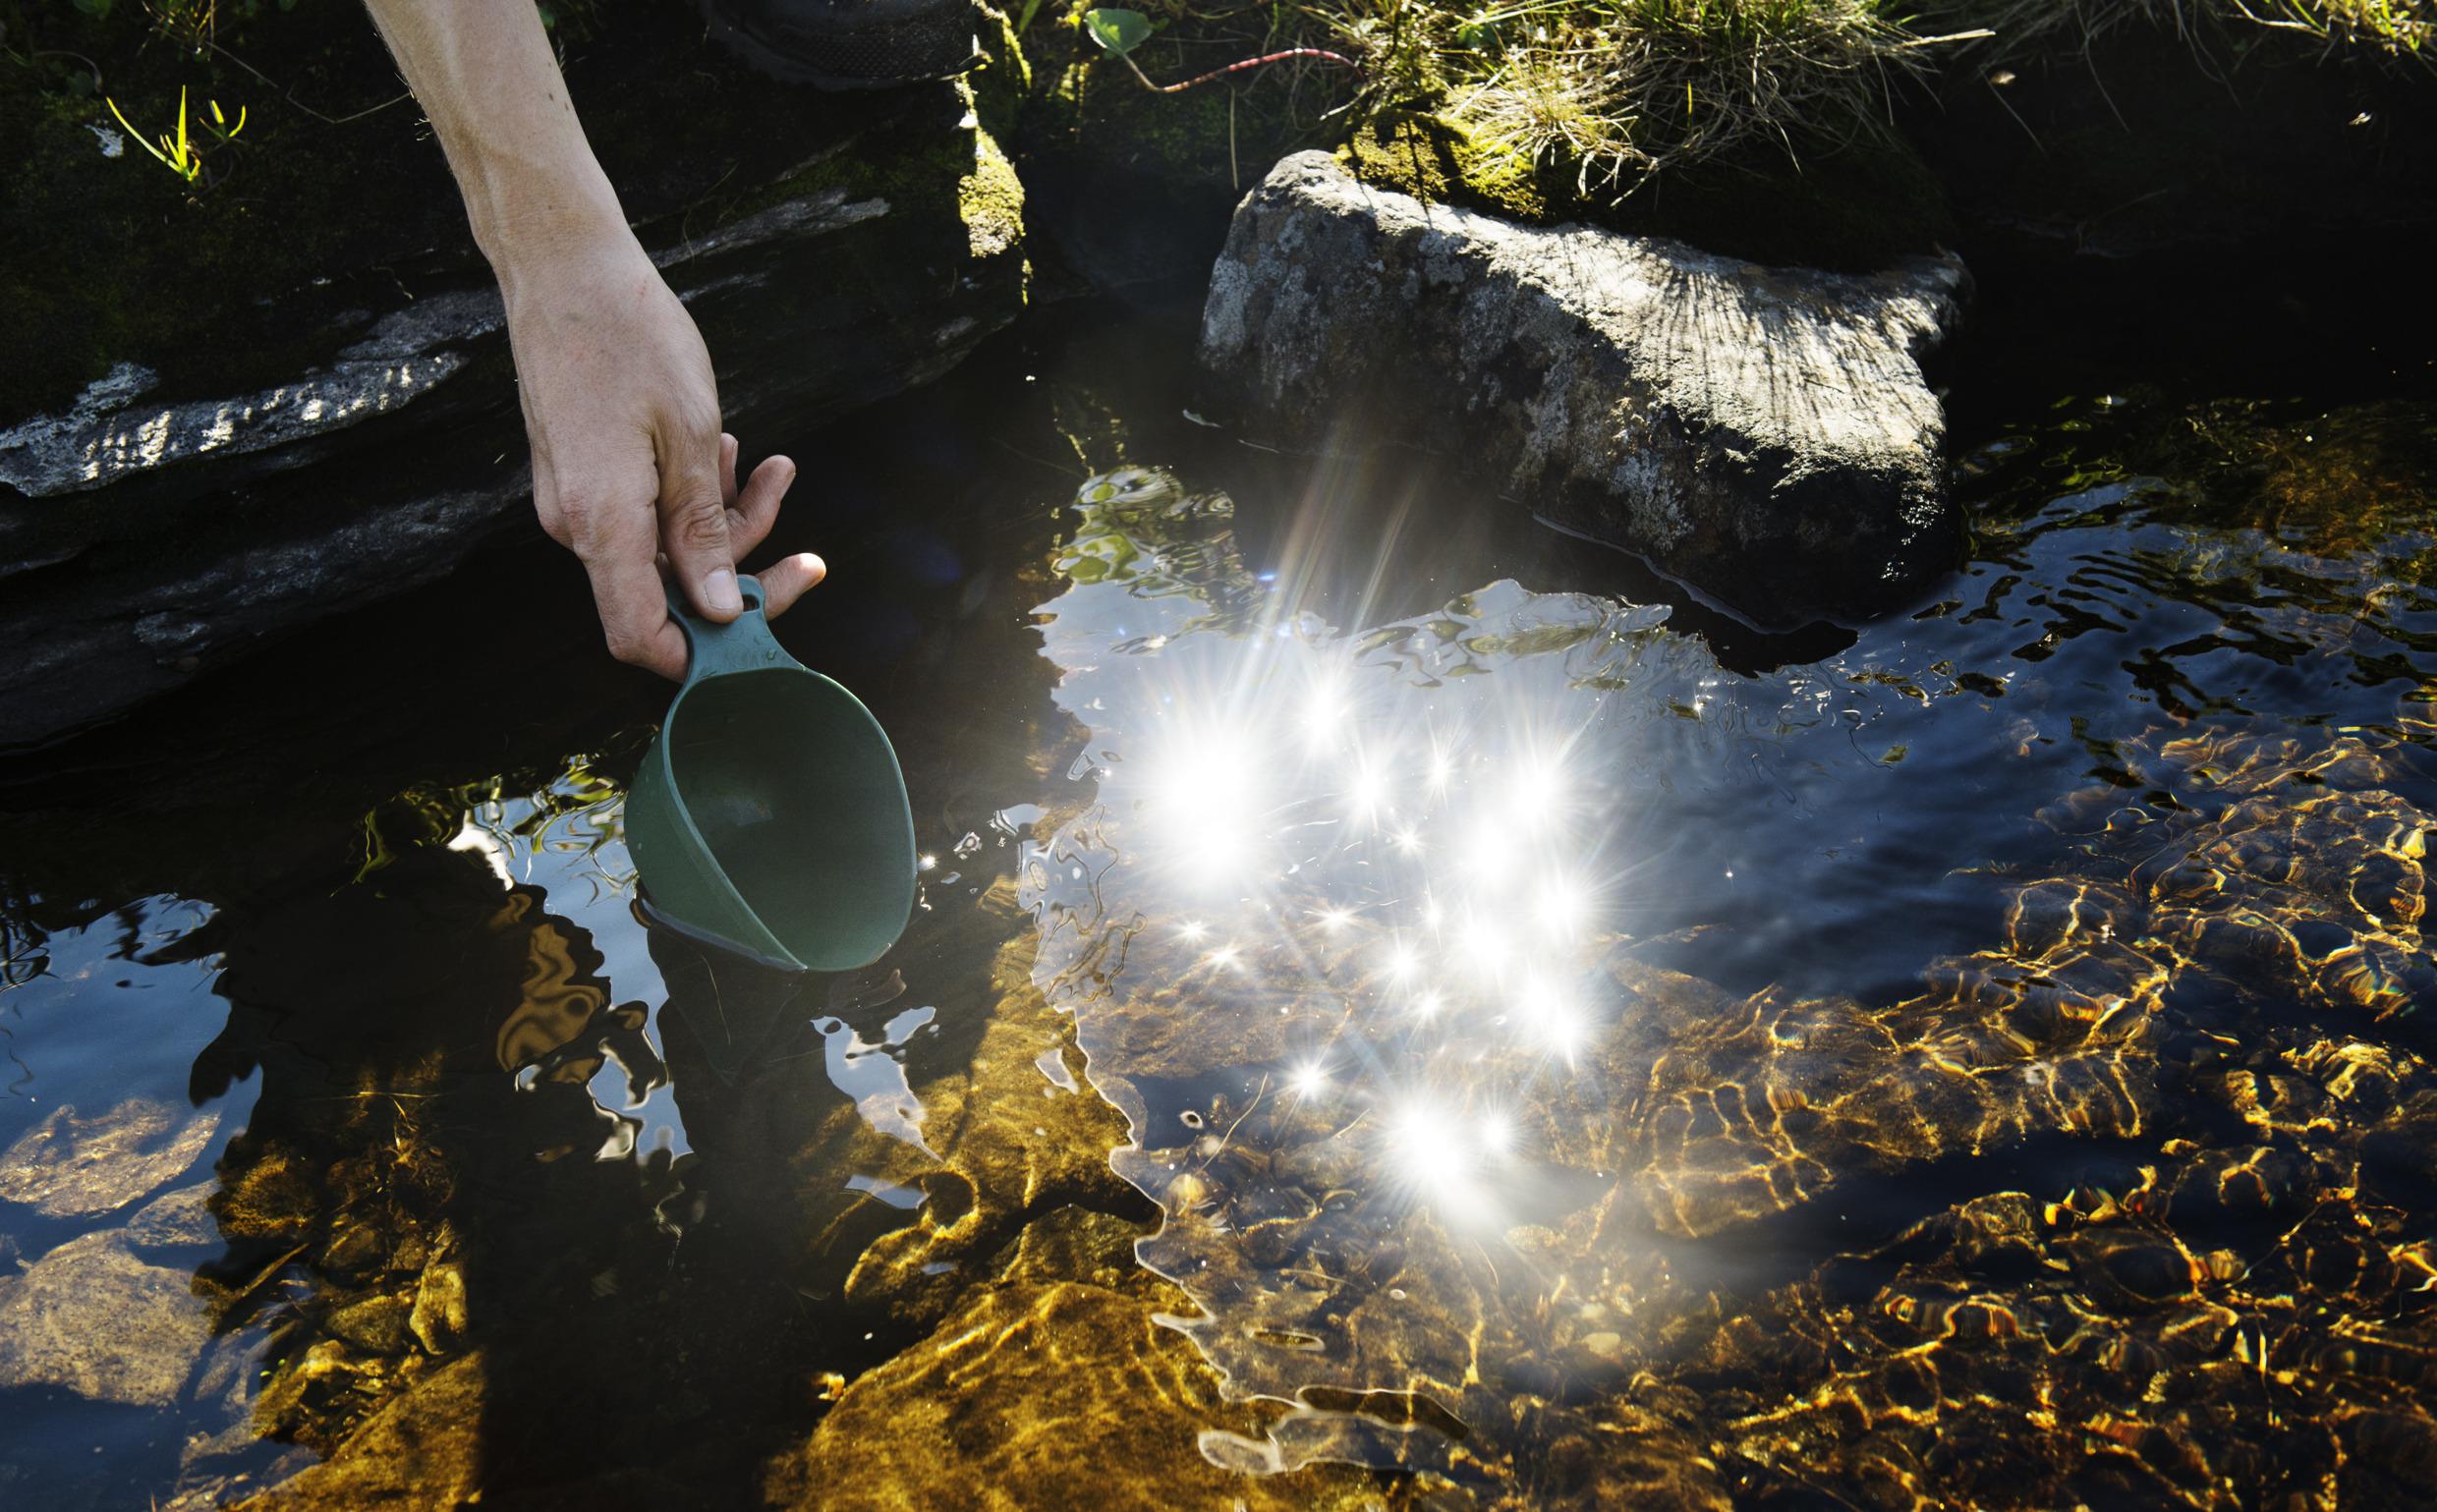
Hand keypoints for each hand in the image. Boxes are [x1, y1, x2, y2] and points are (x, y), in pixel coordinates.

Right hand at [501, 229, 824, 676]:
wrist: (563, 265)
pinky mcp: (583, 476)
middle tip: (805, 545)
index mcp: (601, 524)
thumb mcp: (691, 433)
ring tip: (768, 467)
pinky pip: (644, 514)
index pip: (641, 637)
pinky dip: (691, 495)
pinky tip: (729, 450)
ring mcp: (576, 501)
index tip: (763, 626)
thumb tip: (715, 609)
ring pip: (663, 549)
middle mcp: (578, 524)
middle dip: (740, 571)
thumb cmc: (630, 335)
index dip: (703, 653)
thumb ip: (702, 531)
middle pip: (665, 595)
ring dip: (726, 521)